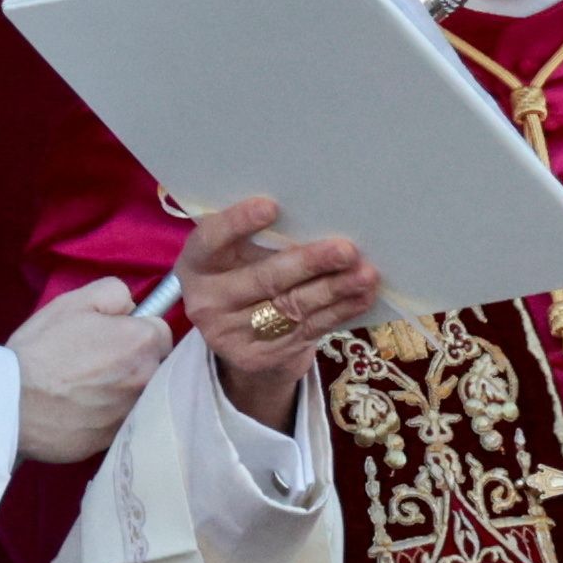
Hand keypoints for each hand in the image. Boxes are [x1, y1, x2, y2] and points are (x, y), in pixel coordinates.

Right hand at [10, 277, 172, 462]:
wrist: (11, 404)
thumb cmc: (41, 349)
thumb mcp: (73, 303)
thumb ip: (114, 293)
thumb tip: (132, 306)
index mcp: (142, 342)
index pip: (161, 331)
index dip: (136, 329)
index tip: (114, 335)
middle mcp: (147, 379)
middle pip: (155, 364)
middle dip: (135, 359)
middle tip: (97, 360)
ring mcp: (133, 411)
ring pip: (140, 393)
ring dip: (123, 387)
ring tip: (87, 386)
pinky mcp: (116, 438)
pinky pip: (121, 418)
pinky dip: (108, 413)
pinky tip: (82, 408)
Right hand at [179, 196, 381, 423]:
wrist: (241, 340)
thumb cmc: (245, 275)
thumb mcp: (237, 256)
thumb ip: (262, 239)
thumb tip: (319, 215)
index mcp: (196, 264)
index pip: (211, 240)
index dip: (238, 222)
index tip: (271, 206)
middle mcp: (207, 301)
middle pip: (264, 279)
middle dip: (309, 263)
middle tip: (346, 249)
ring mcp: (231, 334)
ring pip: (292, 307)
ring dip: (334, 289)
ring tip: (366, 273)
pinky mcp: (260, 356)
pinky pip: (307, 330)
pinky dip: (340, 312)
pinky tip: (362, 296)